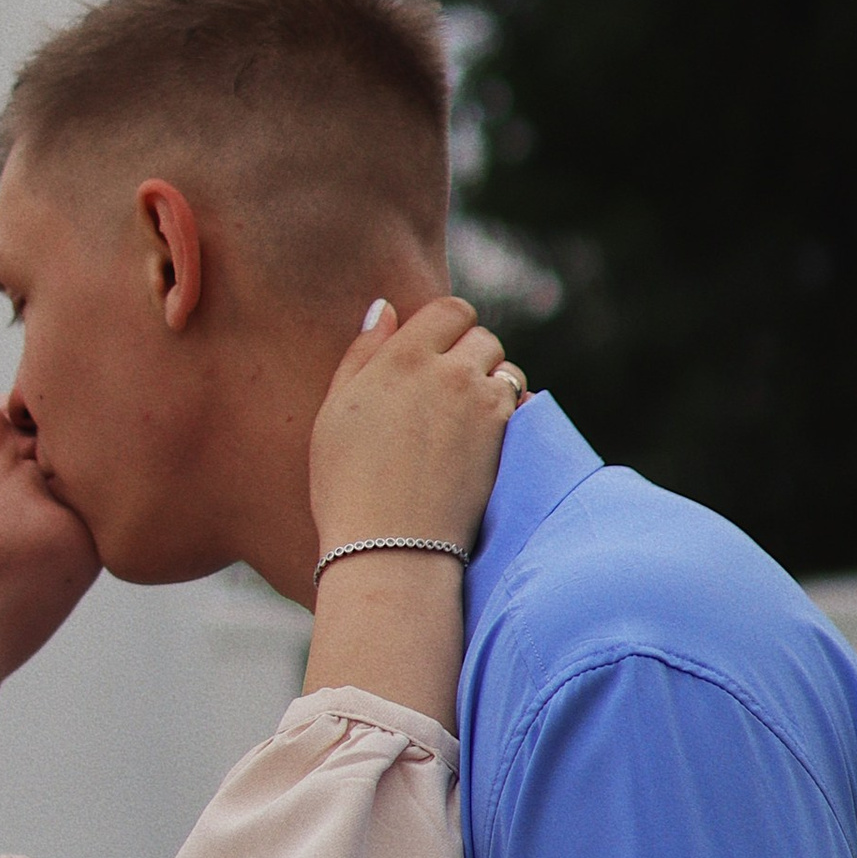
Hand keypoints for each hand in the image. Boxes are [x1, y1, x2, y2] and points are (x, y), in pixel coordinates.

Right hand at [309, 293, 518, 563]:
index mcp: (403, 357)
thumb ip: (362, 353)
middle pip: (483, 336)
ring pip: (507, 369)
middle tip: (446, 391)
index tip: (435, 353)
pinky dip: (511, 412)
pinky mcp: (506, 437)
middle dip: (470, 354)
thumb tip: (385, 309)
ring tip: (465, 418)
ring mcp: (482, 404)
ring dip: (493, 382)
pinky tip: (484, 439)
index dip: (447, 327)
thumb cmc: (347, 484)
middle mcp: (449, 371)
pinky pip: (522, 403)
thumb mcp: (334, 411)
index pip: (450, 310)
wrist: (390, 548)